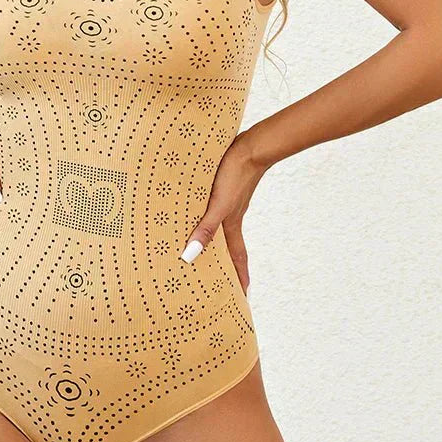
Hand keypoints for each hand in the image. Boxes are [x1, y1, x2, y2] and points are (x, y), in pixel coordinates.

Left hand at [179, 130, 269, 294]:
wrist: (251, 147)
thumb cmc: (235, 175)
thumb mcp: (218, 205)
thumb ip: (205, 229)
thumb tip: (190, 256)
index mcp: (231, 224)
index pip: (237, 257)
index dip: (239, 276)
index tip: (243, 294)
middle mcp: (232, 215)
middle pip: (229, 245)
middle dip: (227, 263)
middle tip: (222, 278)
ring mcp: (230, 201)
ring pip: (221, 226)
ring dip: (216, 239)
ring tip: (207, 248)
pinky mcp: (225, 185)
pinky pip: (215, 208)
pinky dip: (208, 215)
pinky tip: (200, 209)